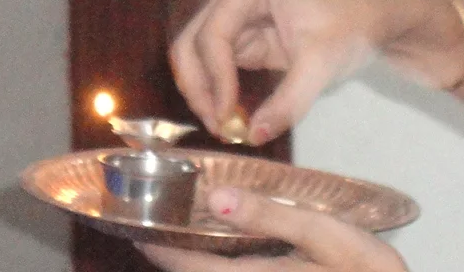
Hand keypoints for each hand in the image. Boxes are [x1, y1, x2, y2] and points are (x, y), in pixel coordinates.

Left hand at [137, 188, 409, 271]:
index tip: (136, 233)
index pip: (192, 269)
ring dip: (196, 267)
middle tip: (156, 232)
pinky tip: (224, 256)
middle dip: (175, 262)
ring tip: (182, 242)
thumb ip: (270, 215)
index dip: (161, 253)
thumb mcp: (326, 235)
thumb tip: (216, 197)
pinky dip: (218, 270)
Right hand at [169, 0, 389, 144]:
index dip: (214, 78)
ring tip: (226, 127)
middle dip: (199, 86)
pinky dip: (221, 94)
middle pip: (192, 44)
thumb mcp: (322, 64)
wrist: (377, 20)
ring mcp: (238, 19)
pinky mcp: (247, 41)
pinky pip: (219, 69)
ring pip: (199, 59)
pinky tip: (233, 118)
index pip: (212, 36)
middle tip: (217, 125)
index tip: (227, 116)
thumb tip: (255, 136)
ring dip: (205, 93)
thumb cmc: (352, 27)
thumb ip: (288, 102)